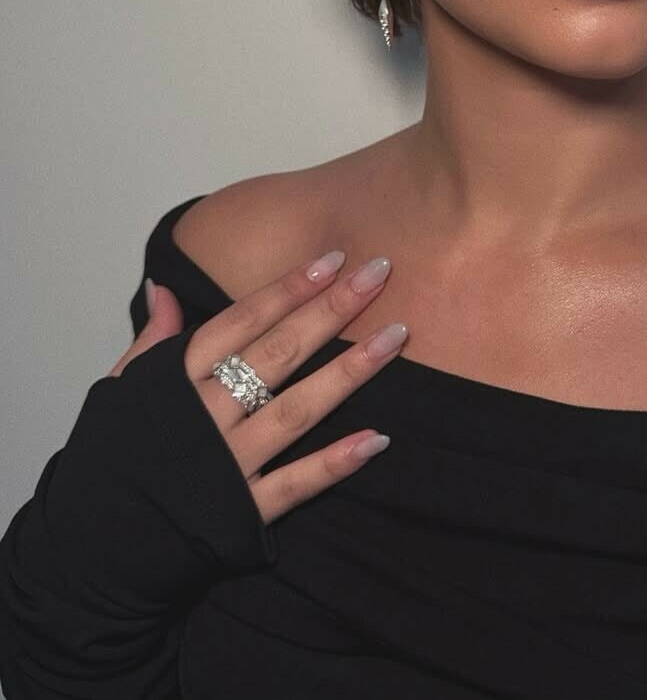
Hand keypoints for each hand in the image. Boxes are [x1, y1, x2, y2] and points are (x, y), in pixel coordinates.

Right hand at [108, 251, 405, 524]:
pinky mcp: (240, 513)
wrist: (86, 552)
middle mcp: (204, 417)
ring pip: (297, 409)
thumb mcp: (119, 392)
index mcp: (174, 382)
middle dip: (332, 309)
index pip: (241, 322)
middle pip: (278, 352)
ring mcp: (226, 465)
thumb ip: (153, 341)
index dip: (289, 287)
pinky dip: (335, 463)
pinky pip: (295, 485)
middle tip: (380, 272)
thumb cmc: (108, 463)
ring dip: (350, 372)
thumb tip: (164, 286)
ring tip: (396, 336)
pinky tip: (377, 438)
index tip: (335, 257)